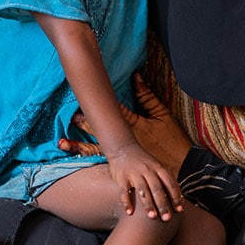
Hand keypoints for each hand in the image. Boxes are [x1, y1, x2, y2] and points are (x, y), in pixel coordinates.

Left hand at [59, 74, 192, 174]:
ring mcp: (122, 156)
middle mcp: (124, 140)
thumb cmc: (173, 141)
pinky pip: (102, 164)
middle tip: (65, 117)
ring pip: (95, 150)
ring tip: (61, 142)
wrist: (183, 168)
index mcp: (133, 126)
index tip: (79, 100)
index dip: (95, 105)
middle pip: (99, 130)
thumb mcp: (163, 116)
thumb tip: (136, 76)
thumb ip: (147, 96)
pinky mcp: (123, 169)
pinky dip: (88, 161)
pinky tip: (74, 162)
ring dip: (77, 145)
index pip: (111, 112)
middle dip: (82, 123)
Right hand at [107, 142, 183, 221]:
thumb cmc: (143, 162)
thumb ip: (166, 179)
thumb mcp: (157, 166)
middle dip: (163, 204)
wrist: (122, 148)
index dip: (175, 196)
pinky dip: (126, 202)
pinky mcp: (121, 177)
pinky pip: (124, 191)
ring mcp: (134, 173)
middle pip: (157, 188)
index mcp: (158, 168)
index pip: (169, 183)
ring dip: (148, 204)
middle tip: (167, 219)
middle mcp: (147, 170)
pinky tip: (129, 212)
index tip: (179, 210)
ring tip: (152, 217)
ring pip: (142, 190)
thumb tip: (180, 198)